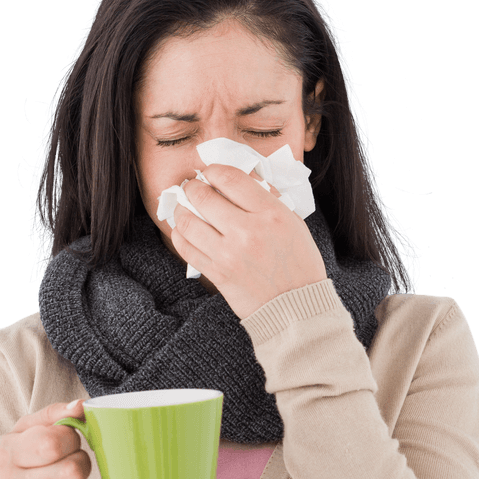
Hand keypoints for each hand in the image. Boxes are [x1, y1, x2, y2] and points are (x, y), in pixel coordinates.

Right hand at [0, 399, 100, 478]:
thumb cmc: (21, 462)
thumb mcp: (27, 432)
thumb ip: (55, 415)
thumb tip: (81, 407)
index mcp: (5, 455)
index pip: (53, 443)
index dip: (70, 438)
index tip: (66, 441)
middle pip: (73, 472)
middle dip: (81, 462)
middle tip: (70, 462)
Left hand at [170, 164, 326, 319]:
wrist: (296, 309)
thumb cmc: (299, 264)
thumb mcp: (294, 223)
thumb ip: (268, 199)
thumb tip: (242, 178)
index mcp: (271, 213)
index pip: (230, 178)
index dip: (213, 170)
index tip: (210, 172)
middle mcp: (247, 231)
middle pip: (203, 196)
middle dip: (192, 186)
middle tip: (192, 187)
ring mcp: (229, 254)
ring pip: (187, 221)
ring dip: (180, 209)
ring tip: (183, 207)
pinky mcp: (217, 273)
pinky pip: (186, 248)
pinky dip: (180, 235)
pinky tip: (183, 230)